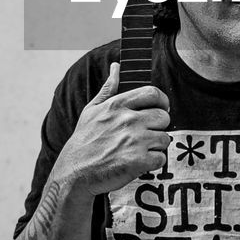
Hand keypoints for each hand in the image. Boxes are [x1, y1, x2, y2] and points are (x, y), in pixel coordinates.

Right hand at [52, 62, 169, 196]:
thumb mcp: (91, 110)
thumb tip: (116, 66)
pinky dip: (153, 163)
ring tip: (140, 150)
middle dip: (159, 126)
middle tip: (147, 135)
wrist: (74, 173)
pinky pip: (161, 158)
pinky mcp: (138, 162)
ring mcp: (134, 141)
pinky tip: (139, 163)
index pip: (153, 93)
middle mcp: (128, 120)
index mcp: (117, 105)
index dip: (162, 101)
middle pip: (164, 117)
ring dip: (156, 146)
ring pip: (165, 139)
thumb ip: (108, 88)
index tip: (159, 109)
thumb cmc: (84, 141)